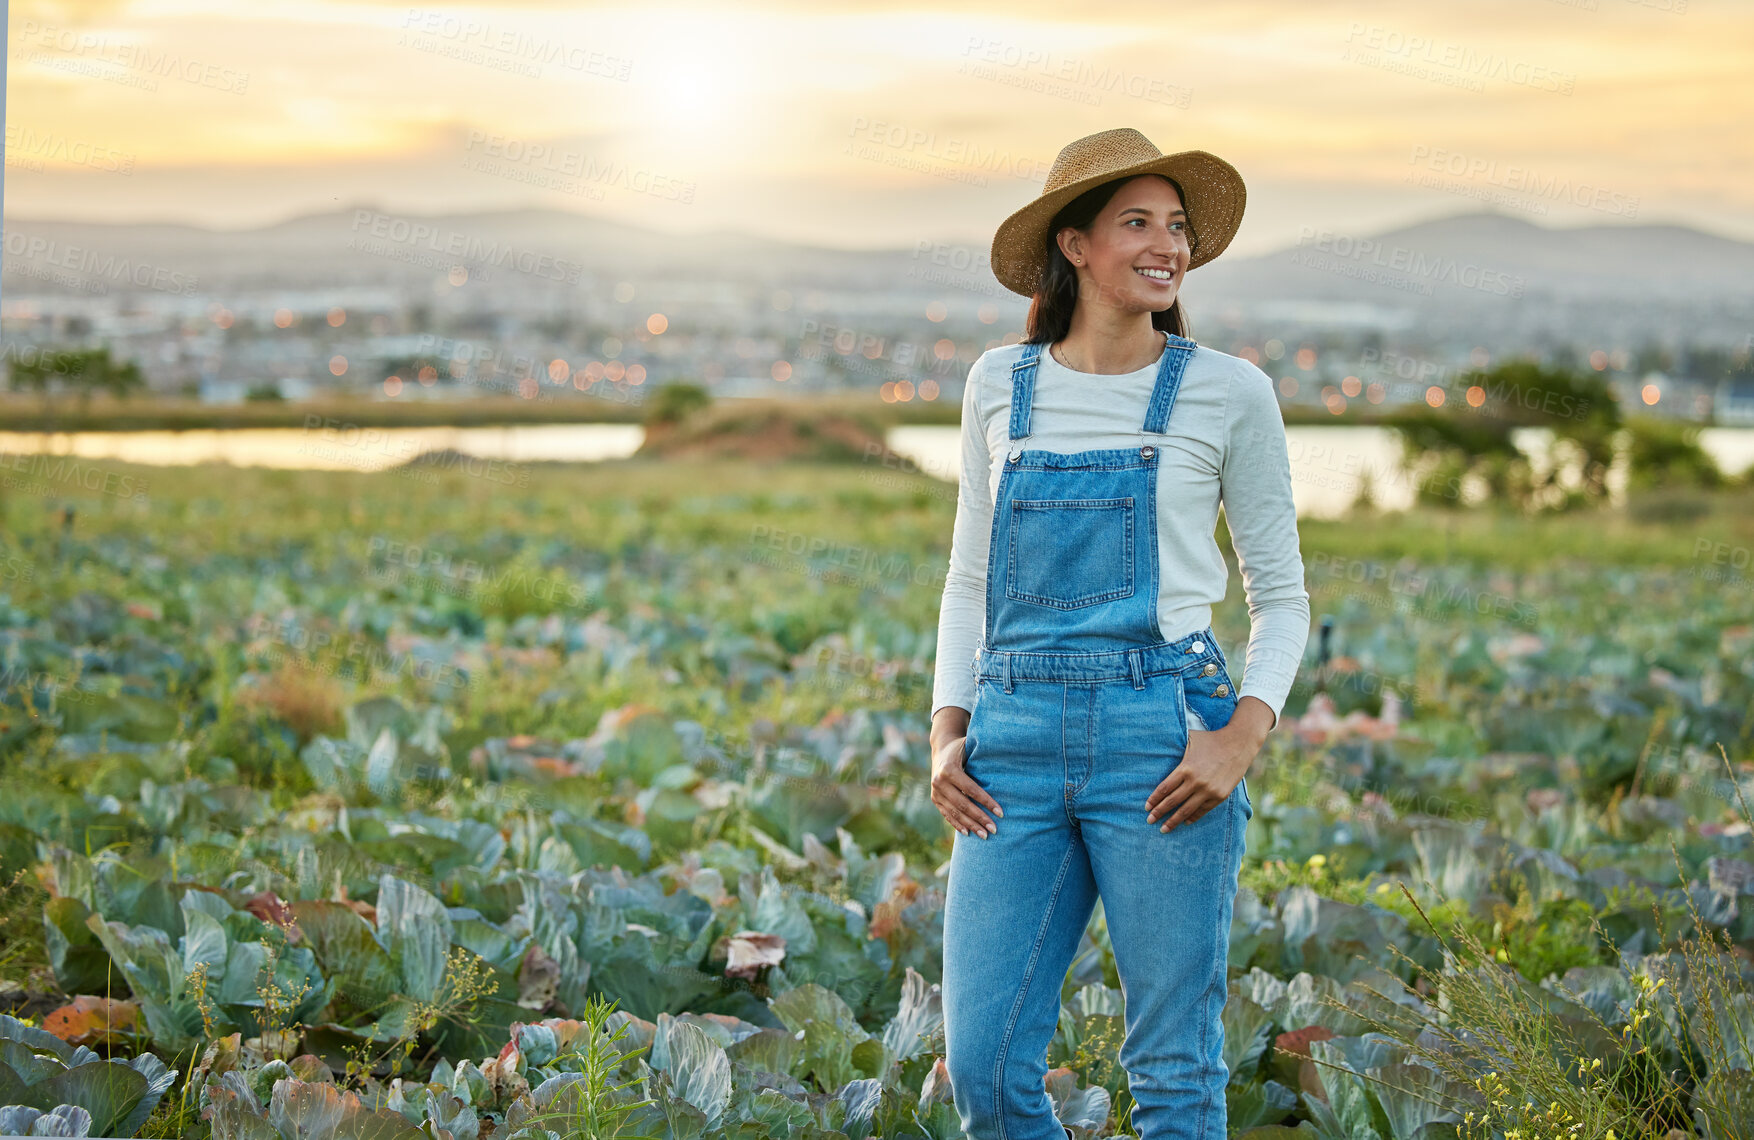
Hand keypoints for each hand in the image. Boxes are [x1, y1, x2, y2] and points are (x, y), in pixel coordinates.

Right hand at [931, 733, 1002, 837]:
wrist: (941, 748)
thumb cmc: (962, 748)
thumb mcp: (971, 746)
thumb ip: (984, 754)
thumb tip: (1008, 760)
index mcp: (949, 769)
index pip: (971, 790)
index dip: (986, 802)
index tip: (1000, 813)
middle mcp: (939, 782)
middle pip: (963, 805)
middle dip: (980, 818)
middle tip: (994, 830)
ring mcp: (935, 792)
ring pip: (955, 813)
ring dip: (971, 825)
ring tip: (985, 835)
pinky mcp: (934, 799)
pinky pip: (947, 815)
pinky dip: (958, 825)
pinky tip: (968, 833)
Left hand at [1145, 695, 1272, 831]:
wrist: (1238, 744)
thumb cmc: (1210, 740)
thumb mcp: (1189, 739)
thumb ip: (1174, 746)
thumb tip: (1157, 745)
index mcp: (1185, 768)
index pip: (1164, 788)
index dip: (1154, 799)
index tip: (1147, 807)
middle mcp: (1196, 782)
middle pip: (1172, 802)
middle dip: (1159, 813)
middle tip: (1149, 820)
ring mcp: (1209, 791)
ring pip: (1186, 810)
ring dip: (1174, 821)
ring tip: (1164, 829)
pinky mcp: (1220, 796)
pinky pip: (1203, 810)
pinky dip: (1193, 817)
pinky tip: (1185, 822)